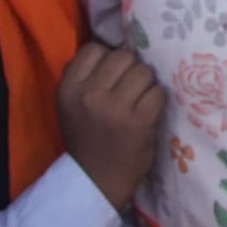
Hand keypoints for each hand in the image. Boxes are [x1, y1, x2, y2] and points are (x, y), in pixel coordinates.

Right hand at [55, 42, 168, 209]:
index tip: (111, 78)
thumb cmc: (87, 138)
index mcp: (68, 87)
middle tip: (129, 90)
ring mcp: (115, 107)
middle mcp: (89, 94)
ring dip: (146, 84)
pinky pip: (158, 92)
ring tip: (140, 100)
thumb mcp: (70, 104)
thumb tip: (113, 46)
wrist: (97, 181)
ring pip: (144, 71)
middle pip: (123, 56)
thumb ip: (84, 75)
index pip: (94, 49)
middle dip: (131, 70)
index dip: (107, 60)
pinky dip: (158, 100)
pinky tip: (149, 112)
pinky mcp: (140, 121)